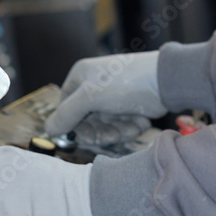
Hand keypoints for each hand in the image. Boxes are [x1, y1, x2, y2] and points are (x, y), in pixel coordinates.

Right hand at [45, 51, 164, 136]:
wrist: (166, 81)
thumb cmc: (125, 83)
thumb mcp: (90, 97)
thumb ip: (66, 114)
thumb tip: (49, 130)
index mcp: (81, 77)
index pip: (66, 109)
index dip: (74, 127)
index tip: (85, 138)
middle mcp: (95, 85)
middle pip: (87, 121)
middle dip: (101, 131)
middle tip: (113, 135)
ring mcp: (113, 96)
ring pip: (106, 126)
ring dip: (118, 131)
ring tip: (131, 127)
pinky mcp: (129, 105)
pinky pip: (122, 124)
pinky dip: (131, 126)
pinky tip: (141, 120)